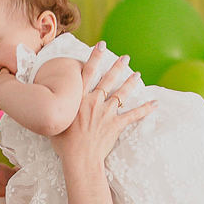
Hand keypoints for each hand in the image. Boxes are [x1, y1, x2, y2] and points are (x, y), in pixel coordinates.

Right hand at [51, 43, 154, 161]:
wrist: (79, 158)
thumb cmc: (64, 144)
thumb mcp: (55, 122)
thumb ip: (58, 111)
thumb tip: (48, 105)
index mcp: (79, 99)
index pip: (87, 73)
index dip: (95, 57)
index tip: (101, 45)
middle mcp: (94, 102)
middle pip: (108, 80)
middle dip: (117, 67)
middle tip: (125, 58)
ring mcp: (107, 113)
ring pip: (122, 94)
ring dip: (130, 83)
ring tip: (137, 74)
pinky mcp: (116, 125)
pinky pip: (133, 115)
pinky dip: (145, 109)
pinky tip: (155, 103)